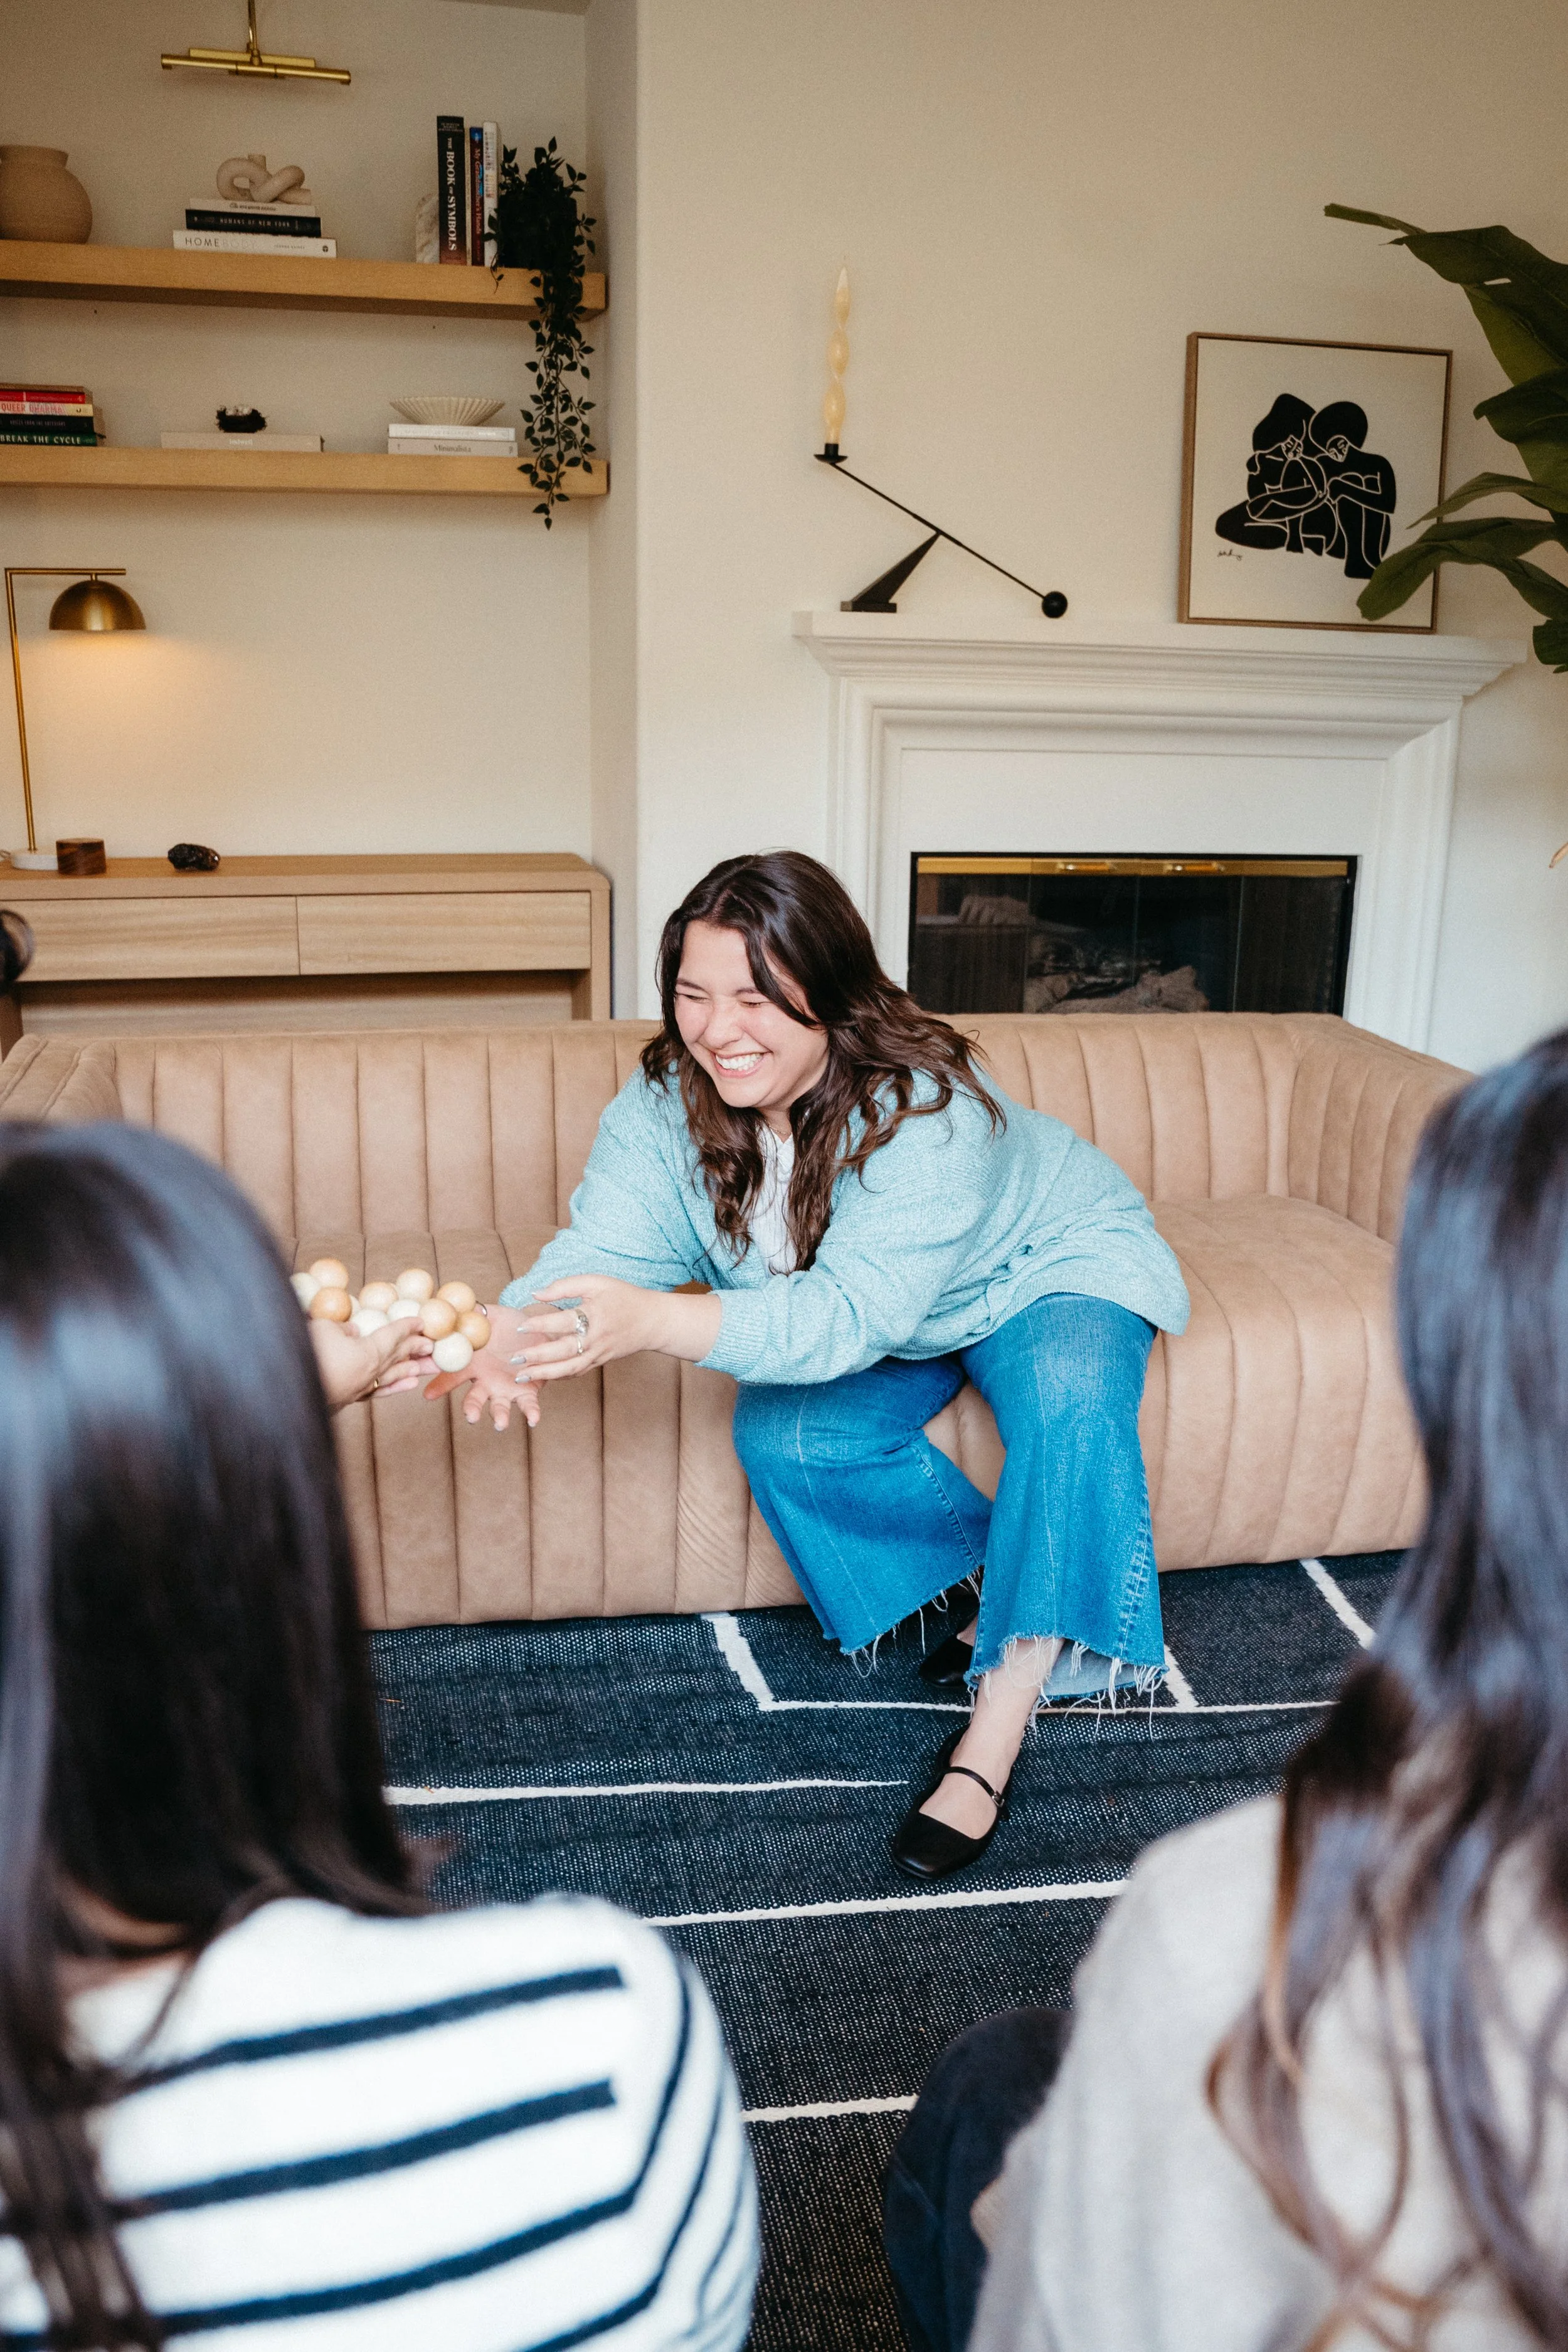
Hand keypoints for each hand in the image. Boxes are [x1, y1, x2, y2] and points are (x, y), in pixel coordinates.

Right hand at [310, 1315, 433, 1411]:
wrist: (290, 1391)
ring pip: (394, 1375)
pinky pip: (381, 1391)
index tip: (421, 1322)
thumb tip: (355, 1332)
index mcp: (369, 1351)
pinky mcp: (351, 1398)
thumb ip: (344, 1329)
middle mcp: (371, 1371)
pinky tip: (409, 1385)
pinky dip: (396, 1387)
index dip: (407, 1327)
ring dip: (412, 1369)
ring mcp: (362, 1387)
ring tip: (426, 1366)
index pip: (393, 1335)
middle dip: (417, 1349)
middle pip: (399, 1356)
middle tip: (434, 1346)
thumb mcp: (325, 1328)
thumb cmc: (307, 1354)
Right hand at [422, 1303, 541, 1431]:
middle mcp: (486, 1381)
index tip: (428, 1395)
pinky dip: (530, 1413)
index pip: (452, 1376)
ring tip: (499, 1424)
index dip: (440, 1386)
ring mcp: (505, 1389)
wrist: (538, 1331)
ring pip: (499, 1406)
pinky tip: (533, 1419)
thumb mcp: (491, 1315)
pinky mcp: (527, 1392)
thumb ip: (473, 1314)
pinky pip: (528, 1405)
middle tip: (471, 1416)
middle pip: (474, 1398)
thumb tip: (454, 1307)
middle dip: (471, 1409)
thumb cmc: (510, 1324)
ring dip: (498, 1416)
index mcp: (473, 1364)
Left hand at [511, 1275, 721, 1381]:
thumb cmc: (623, 1296)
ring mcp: (598, 1354)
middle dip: (536, 1357)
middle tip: (514, 1359)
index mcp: (595, 1316)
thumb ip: (565, 1286)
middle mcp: (596, 1339)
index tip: (520, 1327)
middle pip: (562, 1352)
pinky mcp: (599, 1362)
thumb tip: (536, 1293)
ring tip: (521, 1377)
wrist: (652, 1321)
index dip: (540, 1324)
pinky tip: (541, 1377)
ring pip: (568, 1369)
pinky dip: (558, 1377)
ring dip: (543, 1374)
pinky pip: (576, 1372)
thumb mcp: (597, 1282)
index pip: (563, 1322)